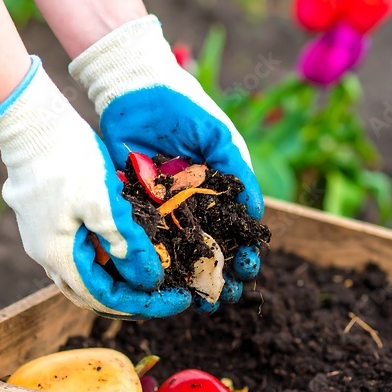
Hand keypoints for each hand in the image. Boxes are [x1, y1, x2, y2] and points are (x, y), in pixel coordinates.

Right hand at [0, 55, 190, 318]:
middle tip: (165, 297)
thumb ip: (125, 243)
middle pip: (91, 293)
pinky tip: (126, 248)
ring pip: (83, 273)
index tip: (176, 299)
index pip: (105, 298)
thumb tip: (147, 280)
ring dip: (116, 280)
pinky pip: (77, 252)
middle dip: (130, 299)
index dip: (143, 303)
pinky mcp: (45, 220)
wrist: (30, 124)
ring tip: (150, 276)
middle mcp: (45, 254)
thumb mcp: (104, 202)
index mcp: (58, 256)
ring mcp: (41, 237)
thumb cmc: (67, 159)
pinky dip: (104, 259)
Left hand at [69, 16, 264, 312]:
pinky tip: (162, 281)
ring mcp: (163, 207)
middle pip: (210, 248)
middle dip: (219, 275)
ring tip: (198, 301)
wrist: (134, 90)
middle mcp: (192, 203)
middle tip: (225, 297)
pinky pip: (146, 237)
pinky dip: (154, 259)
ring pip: (179, 251)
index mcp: (218, 189)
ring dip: (189, 277)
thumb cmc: (184, 108)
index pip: (237, 230)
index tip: (248, 270)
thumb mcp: (219, 139)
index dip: (245, 252)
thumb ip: (238, 175)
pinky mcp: (134, 205)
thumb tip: (257, 214)